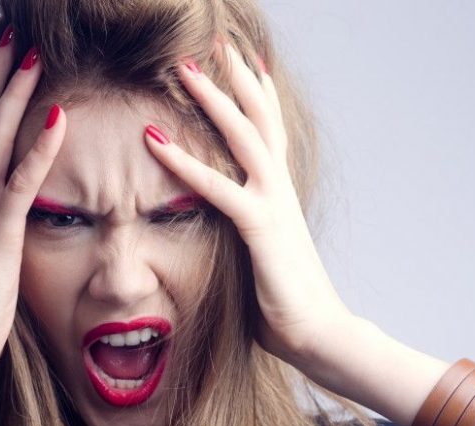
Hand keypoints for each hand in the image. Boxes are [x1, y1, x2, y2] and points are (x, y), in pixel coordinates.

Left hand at [144, 43, 353, 367]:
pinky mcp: (261, 230)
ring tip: (184, 67)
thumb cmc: (285, 304)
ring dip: (212, 99)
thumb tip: (231, 236)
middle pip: (260, 119)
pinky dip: (185, 164)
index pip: (269, 134)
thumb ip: (247, 236)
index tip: (245, 64)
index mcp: (280, 195)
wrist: (318, 334)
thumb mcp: (262, 259)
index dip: (257, 97)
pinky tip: (155, 142)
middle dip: (237, 78)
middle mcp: (280, 191)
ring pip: (243, 138)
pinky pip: (219, 189)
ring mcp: (274, 206)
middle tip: (215, 42)